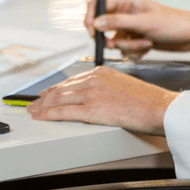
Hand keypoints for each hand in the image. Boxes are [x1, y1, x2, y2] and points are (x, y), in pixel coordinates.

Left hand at [26, 65, 177, 134]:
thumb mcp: (124, 86)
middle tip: (34, 102)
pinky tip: (40, 116)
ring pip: (59, 99)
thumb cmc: (147, 100)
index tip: (48, 93)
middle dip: (45, 97)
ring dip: (42, 105)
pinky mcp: (91, 109)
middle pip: (62, 89)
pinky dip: (48, 114)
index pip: (73, 80)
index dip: (57, 88)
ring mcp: (91, 93)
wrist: (157, 107)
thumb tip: (98, 98)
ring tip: (32, 110)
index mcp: (101, 72)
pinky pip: (63, 112)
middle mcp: (94, 79)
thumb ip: (107, 88)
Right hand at [85, 0, 189, 60]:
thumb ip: (117, 22)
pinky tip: (149, 46)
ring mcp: (130, 27)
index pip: (97, 5)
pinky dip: (135, 51)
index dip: (90, 19)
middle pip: (103, 27)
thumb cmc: (172, 23)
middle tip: (118, 44)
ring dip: (129, 46)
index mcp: (125, 1)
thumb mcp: (143, 23)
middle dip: (112, 38)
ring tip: (146, 42)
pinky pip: (125, 49)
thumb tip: (95, 23)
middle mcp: (125, 13)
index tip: (92, 33)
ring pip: (115, 41)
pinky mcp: (136, 39)